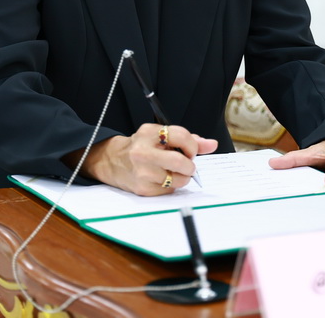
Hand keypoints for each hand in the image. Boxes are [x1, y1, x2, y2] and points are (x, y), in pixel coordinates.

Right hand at [82, 123, 218, 195]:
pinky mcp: (142, 189)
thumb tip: (212, 145)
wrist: (113, 161)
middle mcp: (144, 152)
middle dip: (189, 166)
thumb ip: (188, 139)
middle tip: (186, 165)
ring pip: (178, 180)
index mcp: (149, 133)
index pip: (182, 136)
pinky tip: (161, 179)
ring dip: (182, 178)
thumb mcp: (160, 136)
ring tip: (173, 172)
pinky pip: (169, 191)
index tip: (191, 151)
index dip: (192, 146)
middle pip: (181, 162)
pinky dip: (171, 187)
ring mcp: (142, 172)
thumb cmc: (142, 147)